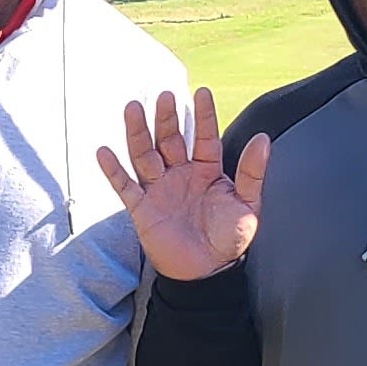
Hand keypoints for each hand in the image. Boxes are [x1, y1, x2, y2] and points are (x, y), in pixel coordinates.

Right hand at [97, 88, 268, 281]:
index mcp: (207, 171)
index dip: (203, 115)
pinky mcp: (142, 209)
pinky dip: (113, 170)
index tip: (202, 92)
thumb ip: (252, 172)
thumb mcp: (248, 204)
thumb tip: (262, 138)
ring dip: (138, 133)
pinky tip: (104, 151)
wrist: (207, 273)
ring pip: (145, 155)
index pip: (204, 136)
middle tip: (164, 95)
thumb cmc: (229, 239)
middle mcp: (180, 175)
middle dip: (166, 118)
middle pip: (169, 140)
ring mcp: (159, 190)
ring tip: (132, 108)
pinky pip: (124, 186)